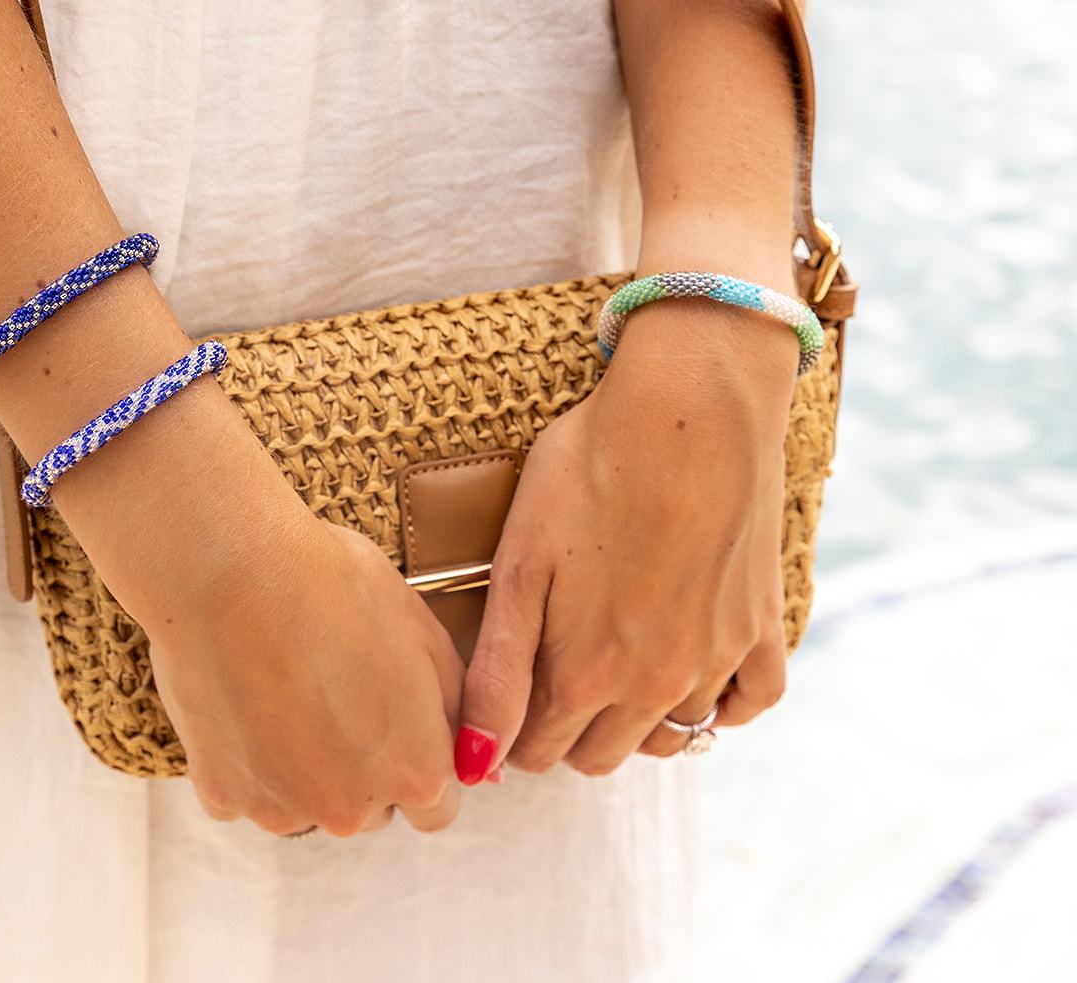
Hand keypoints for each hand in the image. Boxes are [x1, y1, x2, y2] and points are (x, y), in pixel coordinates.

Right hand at [148, 519, 465, 836]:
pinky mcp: (221, 794)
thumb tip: (483, 767)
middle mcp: (352, 809)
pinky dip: (246, 762)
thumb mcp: (425, 636)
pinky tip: (243, 701)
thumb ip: (459, 711)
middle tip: (334, 691)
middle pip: (369, 809)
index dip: (418, 760)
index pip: (436, 807)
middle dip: (361, 768)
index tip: (392, 719)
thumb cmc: (335, 587)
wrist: (229, 567)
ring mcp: (281, 808)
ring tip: (284, 690)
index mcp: (416, 773)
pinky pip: (245, 794)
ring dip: (302, 770)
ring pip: (305, 806)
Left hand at [453, 297, 799, 781]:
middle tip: (552, 672)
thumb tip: (474, 764)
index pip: (537, 753)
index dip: (511, 731)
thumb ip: (497, 674)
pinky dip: (721, 704)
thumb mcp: (519, 568)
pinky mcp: (763, 626)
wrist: (690, 409)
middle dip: (567, 730)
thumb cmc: (588, 472)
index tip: (508, 693)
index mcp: (588, 676)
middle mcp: (658, 685)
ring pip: (672, 738)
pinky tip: (693, 671)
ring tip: (614, 663)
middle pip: (601, 755)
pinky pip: (751, 703)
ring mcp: (717, 660)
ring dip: (636, 720)